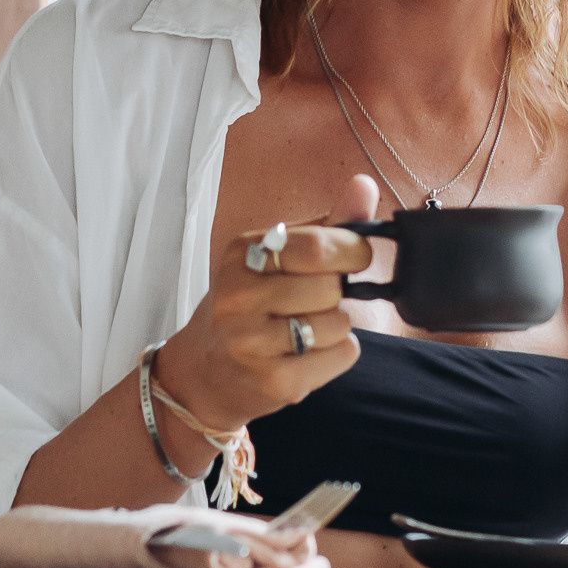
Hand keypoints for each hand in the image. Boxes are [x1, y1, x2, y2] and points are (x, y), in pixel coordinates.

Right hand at [154, 174, 377, 432]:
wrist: (202, 372)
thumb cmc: (247, 306)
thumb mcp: (274, 258)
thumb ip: (326, 225)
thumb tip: (365, 185)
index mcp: (243, 254)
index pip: (317, 246)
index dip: (351, 250)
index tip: (354, 257)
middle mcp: (240, 297)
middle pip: (331, 287)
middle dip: (338, 292)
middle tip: (316, 300)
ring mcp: (253, 343)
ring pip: (340, 323)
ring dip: (337, 325)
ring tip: (306, 328)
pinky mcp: (274, 382)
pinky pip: (342, 356)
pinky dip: (337, 354)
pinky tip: (307, 355)